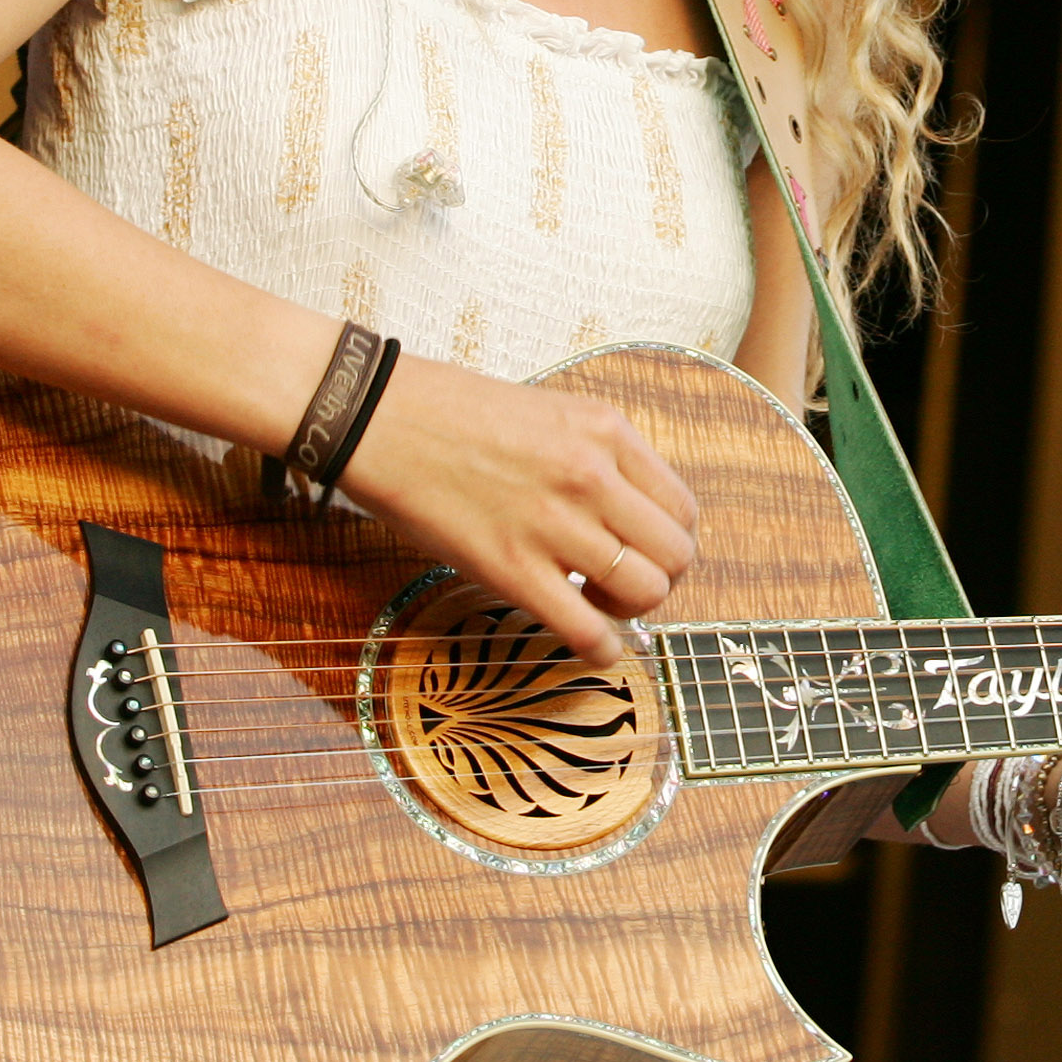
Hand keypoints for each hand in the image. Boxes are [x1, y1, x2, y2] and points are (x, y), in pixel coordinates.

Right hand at [335, 353, 698, 660]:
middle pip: (676, 555)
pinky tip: (586, 642)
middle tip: (623, 583)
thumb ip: (597, 456)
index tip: (643, 551)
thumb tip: (628, 513)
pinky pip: (587, 631)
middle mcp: (593, 474)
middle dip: (659, 579)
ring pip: (645, 593)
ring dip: (626, 611)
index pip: (682, 507)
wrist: (380, 418)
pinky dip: (600, 649)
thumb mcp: (550, 412)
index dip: (670, 541)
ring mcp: (554, 523)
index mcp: (607, 430)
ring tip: (593, 601)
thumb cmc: (452, 413)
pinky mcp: (512, 568)